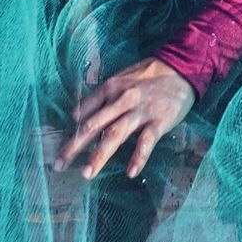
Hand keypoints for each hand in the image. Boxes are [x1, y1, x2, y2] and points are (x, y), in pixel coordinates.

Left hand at [57, 58, 196, 182]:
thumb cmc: (148, 75)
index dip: (71, 131)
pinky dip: (138, 158)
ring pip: (115, 135)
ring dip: (98, 155)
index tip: (62, 148)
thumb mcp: (120, 79)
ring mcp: (140, 111)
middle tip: (59, 164)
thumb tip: (79, 115)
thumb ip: (101, 97)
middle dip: (74, 146)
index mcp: (109, 88)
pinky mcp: (159, 121)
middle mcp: (121, 100)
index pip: (84, 112)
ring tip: (86, 173)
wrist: (181, 68)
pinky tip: (130, 172)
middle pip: (93, 126)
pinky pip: (146, 142)